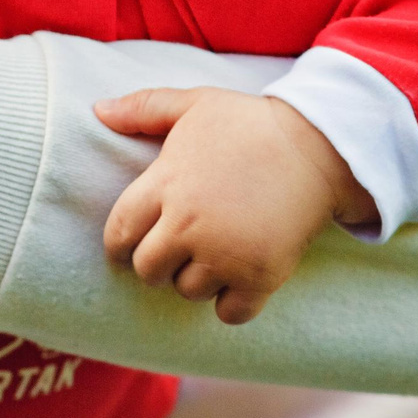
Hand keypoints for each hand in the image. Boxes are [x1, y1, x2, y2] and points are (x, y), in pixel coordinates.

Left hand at [96, 87, 369, 324]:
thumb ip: (143, 108)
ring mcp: (225, 254)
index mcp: (166, 185)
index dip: (119, 244)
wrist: (319, 144)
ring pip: (187, 292)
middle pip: (147, 270)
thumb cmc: (249, 123)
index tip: (129, 246)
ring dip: (195, 280)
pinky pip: (229, 313)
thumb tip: (99, 110)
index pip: (118, 233)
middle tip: (175, 250)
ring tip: (212, 255)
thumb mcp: (194, 104)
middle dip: (156, 263)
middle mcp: (189, 224)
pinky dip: (231, 304)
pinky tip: (237, 280)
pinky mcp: (260, 275)